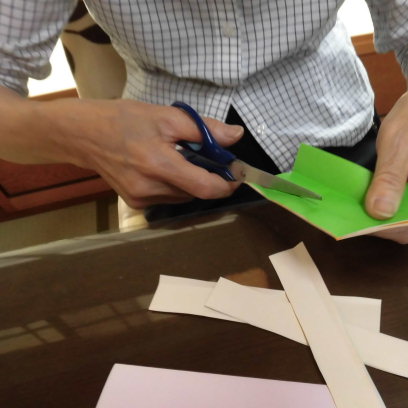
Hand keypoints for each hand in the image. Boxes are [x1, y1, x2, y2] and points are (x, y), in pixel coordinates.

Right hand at [36, 98, 244, 208]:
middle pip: (197, 192)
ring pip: (184, 196)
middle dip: (210, 177)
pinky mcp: (136, 204)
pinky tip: (164, 167)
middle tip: (210, 156)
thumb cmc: (123, 119)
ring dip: (192, 180)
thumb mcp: (166, 116)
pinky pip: (169, 197)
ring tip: (180, 157)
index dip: (228, 183)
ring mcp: (142, 200)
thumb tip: (236, 136)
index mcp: (159, 165)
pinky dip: (176, 184)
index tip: (238, 172)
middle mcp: (151, 189)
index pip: (206, 188)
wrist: (81, 134)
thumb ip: (204, 129)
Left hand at [365, 86, 407, 243]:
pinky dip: (377, 204)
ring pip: (399, 217)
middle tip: (351, 213)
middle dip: (380, 223)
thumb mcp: (399, 141)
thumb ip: (391, 177)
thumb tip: (379, 213)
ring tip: (353, 207)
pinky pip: (395, 205)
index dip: (391, 226)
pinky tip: (361, 199)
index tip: (361, 220)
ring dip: (376, 215)